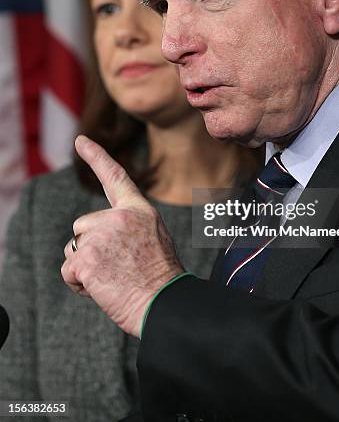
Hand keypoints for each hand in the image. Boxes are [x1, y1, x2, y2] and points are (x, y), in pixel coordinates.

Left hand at [61, 135, 183, 336]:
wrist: (164, 302)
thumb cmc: (160, 278)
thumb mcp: (153, 238)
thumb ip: (128, 227)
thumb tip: (100, 233)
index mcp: (138, 210)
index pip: (114, 177)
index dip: (96, 156)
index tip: (80, 140)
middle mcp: (119, 217)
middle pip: (83, 225)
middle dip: (92, 246)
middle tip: (118, 266)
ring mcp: (102, 236)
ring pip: (75, 247)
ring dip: (86, 265)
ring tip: (114, 277)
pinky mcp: (87, 258)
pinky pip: (69, 269)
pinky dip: (79, 283)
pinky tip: (103, 287)